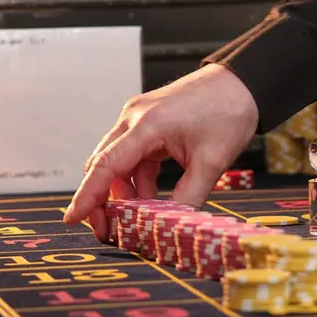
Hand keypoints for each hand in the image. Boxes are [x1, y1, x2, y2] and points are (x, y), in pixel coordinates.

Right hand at [63, 63, 258, 242]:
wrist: (244, 84)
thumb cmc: (229, 112)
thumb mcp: (212, 162)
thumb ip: (190, 197)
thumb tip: (171, 228)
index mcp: (147, 125)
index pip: (106, 166)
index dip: (87, 196)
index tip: (72, 219)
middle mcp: (134, 119)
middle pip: (104, 165)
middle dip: (102, 200)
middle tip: (109, 232)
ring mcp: (140, 119)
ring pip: (119, 163)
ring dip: (124, 193)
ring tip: (133, 222)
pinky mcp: (151, 124)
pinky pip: (135, 157)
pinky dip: (139, 180)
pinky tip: (149, 201)